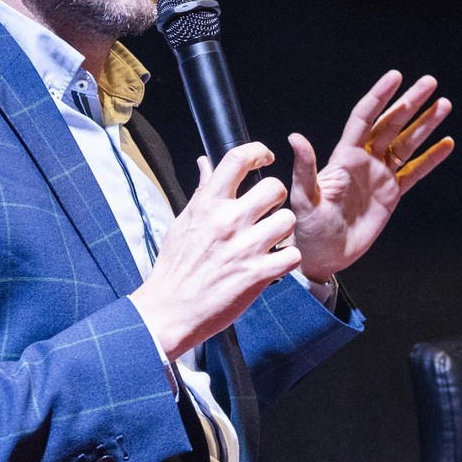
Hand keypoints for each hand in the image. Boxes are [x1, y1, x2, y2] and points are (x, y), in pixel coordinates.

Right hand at [131, 143, 300, 358]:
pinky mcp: (259, 274)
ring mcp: (246, 247)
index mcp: (208, 205)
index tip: (264, 156)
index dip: (257, 151)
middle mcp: (229, 221)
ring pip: (288, 219)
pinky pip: (292, 254)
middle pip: (274, 187)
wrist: (169, 310)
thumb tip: (206, 163)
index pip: (237, 159)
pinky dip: (287, 259)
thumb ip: (203, 192)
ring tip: (270, 239)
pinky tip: (273, 263)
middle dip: (275, 198)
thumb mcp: (183, 222)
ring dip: (283, 230)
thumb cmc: (175, 267)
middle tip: (267, 211)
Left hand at [287, 71, 453, 281]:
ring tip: (444, 104)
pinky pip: (415, 172)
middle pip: (391, 124)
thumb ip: (305, 169)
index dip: (380, 97)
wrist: (323, 256)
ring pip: (406, 143)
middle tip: (430, 82)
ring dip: (425, 124)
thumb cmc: (307, 228)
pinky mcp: (391, 194)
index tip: (395, 77)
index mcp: (344, 157)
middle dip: (410, 103)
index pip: (365, 118)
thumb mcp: (304, 199)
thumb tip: (296, 138)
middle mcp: (364, 161)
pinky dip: (431, 158)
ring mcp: (380, 176)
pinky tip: (447, 143)